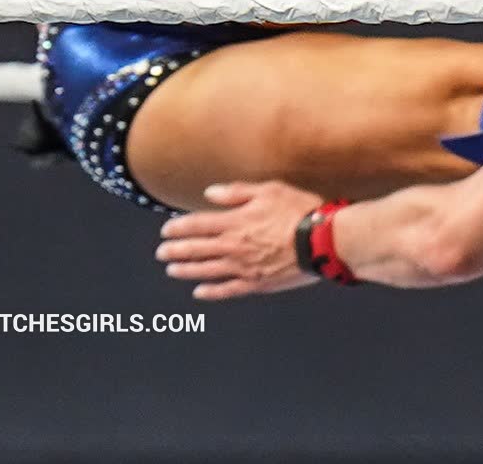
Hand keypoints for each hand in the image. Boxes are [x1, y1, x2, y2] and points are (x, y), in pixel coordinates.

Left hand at [157, 182, 323, 300]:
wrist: (321, 241)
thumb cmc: (298, 210)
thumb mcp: (268, 190)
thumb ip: (236, 193)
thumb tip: (210, 194)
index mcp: (235, 221)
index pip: (198, 224)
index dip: (179, 227)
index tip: (166, 230)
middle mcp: (234, 246)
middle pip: (197, 249)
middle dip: (176, 250)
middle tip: (161, 252)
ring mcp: (244, 267)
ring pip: (207, 270)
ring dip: (186, 270)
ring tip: (171, 270)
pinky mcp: (256, 283)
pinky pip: (227, 290)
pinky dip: (211, 291)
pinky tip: (199, 292)